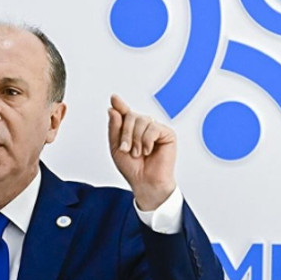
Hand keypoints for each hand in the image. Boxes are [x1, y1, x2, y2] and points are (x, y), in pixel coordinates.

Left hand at [107, 94, 176, 210]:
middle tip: (126, 149)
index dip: (119, 105)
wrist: (144, 181)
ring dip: (136, 139)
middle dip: (125, 133)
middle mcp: (143, 126)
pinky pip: (153, 128)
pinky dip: (147, 141)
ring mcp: (155, 129)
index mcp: (131, 129)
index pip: (125, 113)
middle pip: (131, 116)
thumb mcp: (116, 147)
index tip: (114, 98)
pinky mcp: (167, 133)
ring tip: (138, 153)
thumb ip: (114, 128)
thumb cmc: (132, 167)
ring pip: (142, 120)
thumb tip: (113, 109)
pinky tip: (148, 151)